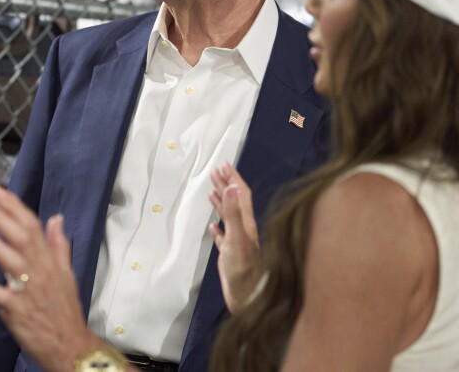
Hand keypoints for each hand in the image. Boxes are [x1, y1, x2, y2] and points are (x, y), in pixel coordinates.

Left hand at [0, 187, 101, 371]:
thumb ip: (59, 245)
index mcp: (50, 262)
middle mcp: (40, 272)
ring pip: (11, 262)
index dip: (15, 208)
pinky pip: (1, 296)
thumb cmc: (65, 310)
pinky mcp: (18, 312)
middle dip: (1, 218)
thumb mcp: (68, 273)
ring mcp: (29, 291)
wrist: (70, 345)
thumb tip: (56, 218)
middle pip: (21, 238)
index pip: (33, 226)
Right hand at [208, 162, 261, 312]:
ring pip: (229, 217)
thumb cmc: (243, 267)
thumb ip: (232, 212)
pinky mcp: (230, 254)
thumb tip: (230, 186)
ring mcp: (237, 241)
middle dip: (225, 184)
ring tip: (211, 191)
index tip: (223, 164)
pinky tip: (212, 226)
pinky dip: (217, 228)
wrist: (247, 295)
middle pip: (234, 201)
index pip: (240, 193)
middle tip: (214, 171)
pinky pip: (223, 237)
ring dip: (220, 202)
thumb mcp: (236, 237)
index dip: (233, 177)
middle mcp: (244, 229)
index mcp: (246, 222)